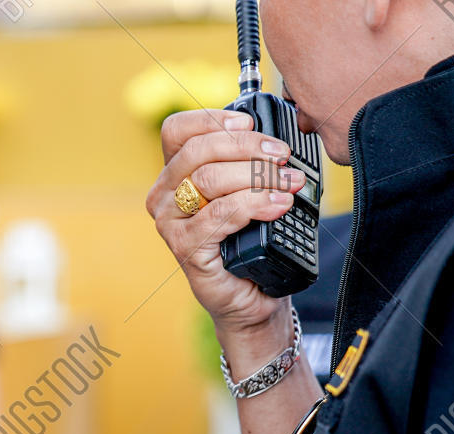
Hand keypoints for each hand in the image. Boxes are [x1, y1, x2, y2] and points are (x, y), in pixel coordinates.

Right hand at [146, 109, 304, 337]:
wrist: (251, 294)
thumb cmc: (249, 239)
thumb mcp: (245, 189)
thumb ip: (245, 161)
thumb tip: (275, 137)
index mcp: (174, 174)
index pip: (177, 131)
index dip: (212, 119)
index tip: (249, 121)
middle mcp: (164, 196)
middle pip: (198, 151)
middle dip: (247, 147)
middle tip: (282, 156)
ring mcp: (170, 224)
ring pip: (209, 179)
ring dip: (256, 176)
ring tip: (289, 183)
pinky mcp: (184, 248)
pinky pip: (219, 214)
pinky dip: (253, 204)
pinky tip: (278, 205)